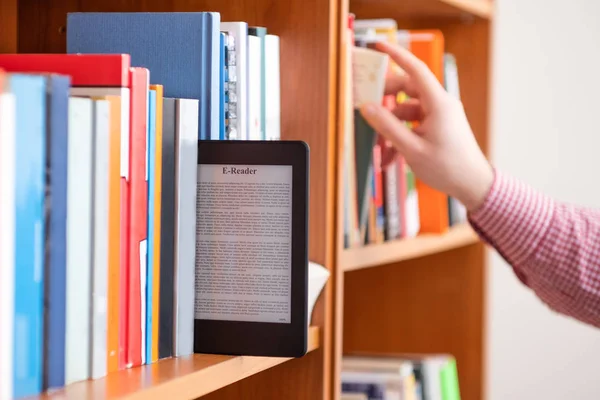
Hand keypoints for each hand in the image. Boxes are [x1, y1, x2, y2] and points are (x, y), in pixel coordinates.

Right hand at [359, 41, 493, 211]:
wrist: (472, 185)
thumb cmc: (448, 167)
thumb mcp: (412, 148)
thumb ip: (387, 126)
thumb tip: (367, 108)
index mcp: (438, 103)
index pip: (415, 69)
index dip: (396, 55)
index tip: (378, 46)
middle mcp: (439, 105)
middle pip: (406, 90)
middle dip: (385, 101)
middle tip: (366, 109)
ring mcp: (438, 117)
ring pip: (406, 112)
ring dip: (390, 128)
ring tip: (379, 150)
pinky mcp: (437, 128)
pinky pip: (413, 126)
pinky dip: (400, 138)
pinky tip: (389, 158)